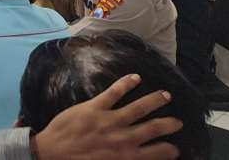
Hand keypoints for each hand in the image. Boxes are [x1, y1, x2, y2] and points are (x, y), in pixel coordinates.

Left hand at [32, 74, 182, 159]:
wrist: (51, 155)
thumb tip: (137, 157)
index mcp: (128, 157)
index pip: (159, 152)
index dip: (170, 150)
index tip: (175, 148)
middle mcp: (124, 138)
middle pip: (155, 127)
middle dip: (170, 123)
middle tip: (177, 121)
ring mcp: (110, 121)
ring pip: (140, 107)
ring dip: (155, 100)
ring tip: (165, 95)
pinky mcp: (94, 107)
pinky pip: (114, 92)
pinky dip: (126, 83)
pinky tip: (135, 77)